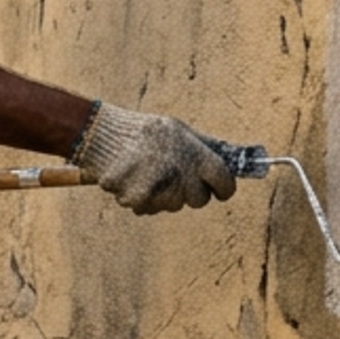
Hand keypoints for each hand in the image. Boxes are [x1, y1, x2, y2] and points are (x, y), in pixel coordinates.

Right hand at [71, 103, 238, 214]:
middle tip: (175, 172)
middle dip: (191, 190)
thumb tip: (236, 159)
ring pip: (173, 205)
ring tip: (150, 171)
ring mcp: (160, 192)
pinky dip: (144, 197)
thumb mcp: (180, 130)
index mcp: (197, 157)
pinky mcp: (139, 202)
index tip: (220, 189)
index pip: (225, 183)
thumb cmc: (146, 131)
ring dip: (165, 194)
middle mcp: (182, 177)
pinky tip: (135, 178)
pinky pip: (150, 208)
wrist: (103, 135)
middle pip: (199, 200)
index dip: (224, 187)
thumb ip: (207, 148)